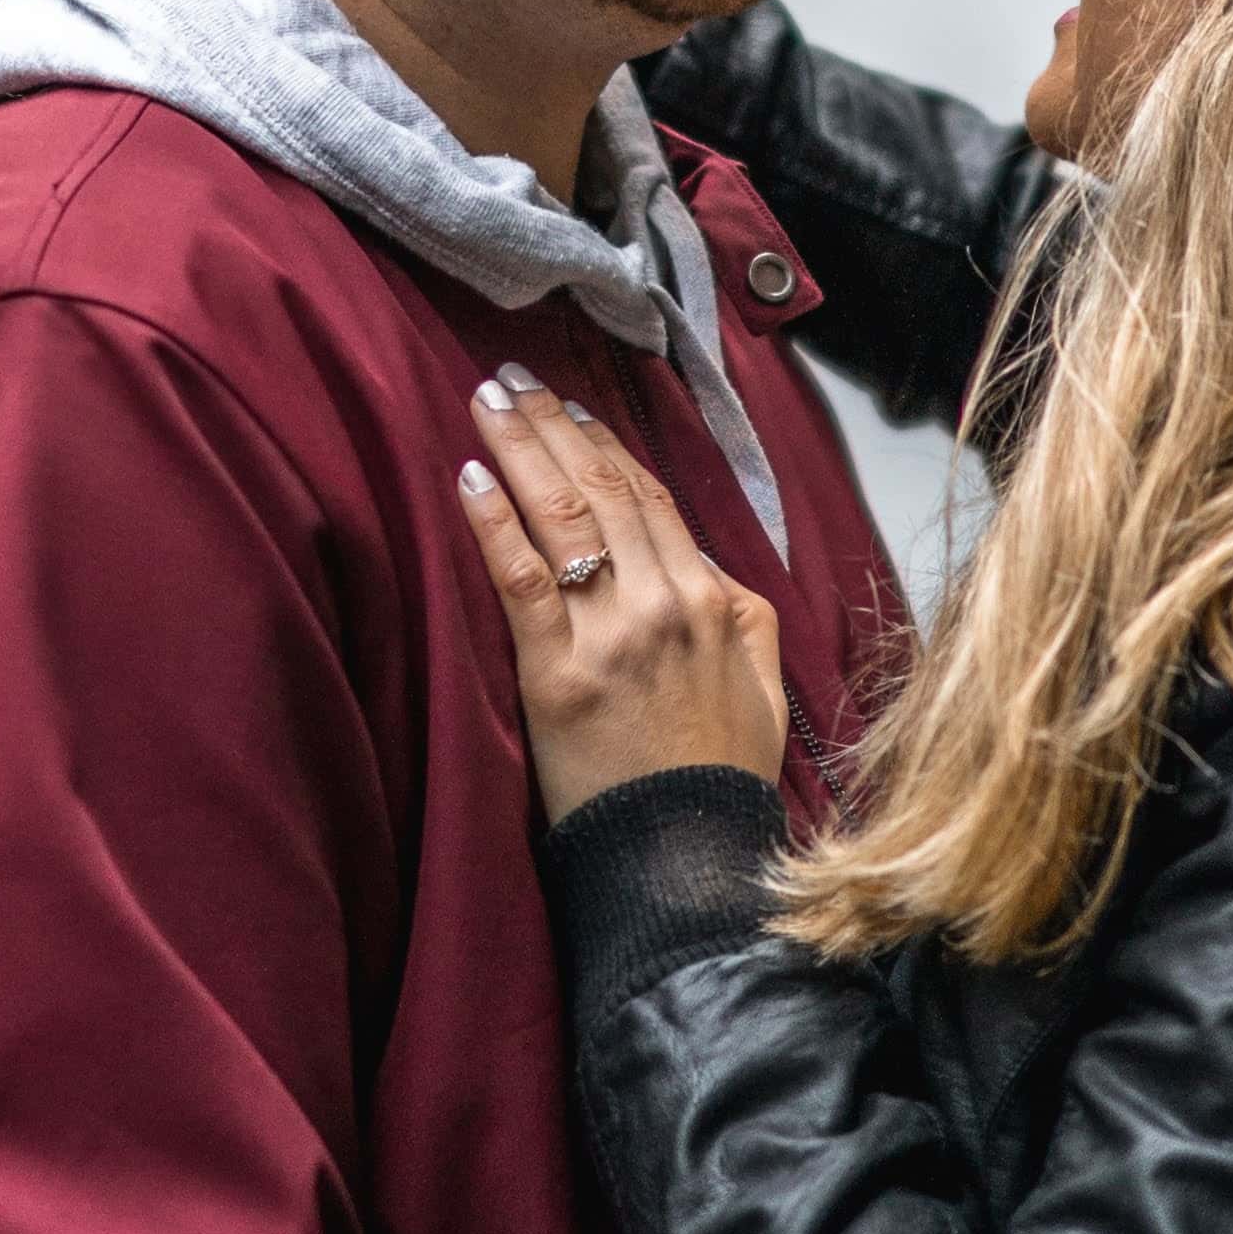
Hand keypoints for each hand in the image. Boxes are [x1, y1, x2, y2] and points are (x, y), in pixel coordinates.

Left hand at [458, 369, 788, 820]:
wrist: (685, 857)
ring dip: (519, 449)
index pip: (652, 498)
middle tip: (511, 376)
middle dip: (552, 425)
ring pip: (563, 516)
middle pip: (601, 489)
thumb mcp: (764, 685)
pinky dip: (493, 523)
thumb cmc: (718, 778)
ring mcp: (610, 635)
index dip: (605, 444)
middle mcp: (662, 602)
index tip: (570, 406)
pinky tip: (469, 479)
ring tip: (486, 403)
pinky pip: (521, 580)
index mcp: (712, 600)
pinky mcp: (557, 674)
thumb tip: (708, 567)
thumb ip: (741, 613)